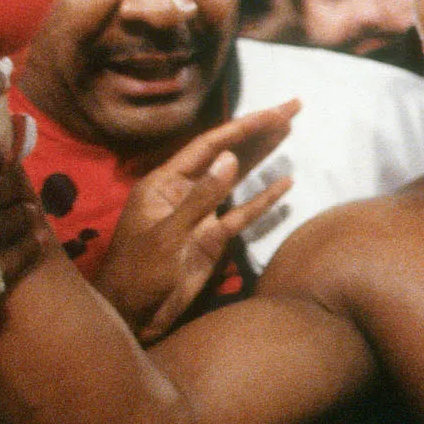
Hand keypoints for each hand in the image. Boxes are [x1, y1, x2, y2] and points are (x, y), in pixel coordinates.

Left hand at [94, 101, 300, 343]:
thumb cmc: (137, 273)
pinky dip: (263, 199)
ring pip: (237, 177)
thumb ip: (201, 197)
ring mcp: (201, 215)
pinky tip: (285, 182)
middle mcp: (185, 191)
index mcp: (166, 182)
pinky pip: (242, 213)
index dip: (243, 126)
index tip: (273, 112)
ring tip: (289, 130)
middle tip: (292, 107)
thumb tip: (231, 158)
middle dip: (258, 130)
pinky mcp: (213, 239)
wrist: (132, 316)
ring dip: (263, 155)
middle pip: (227, 153)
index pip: (209, 145)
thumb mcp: (167, 234)